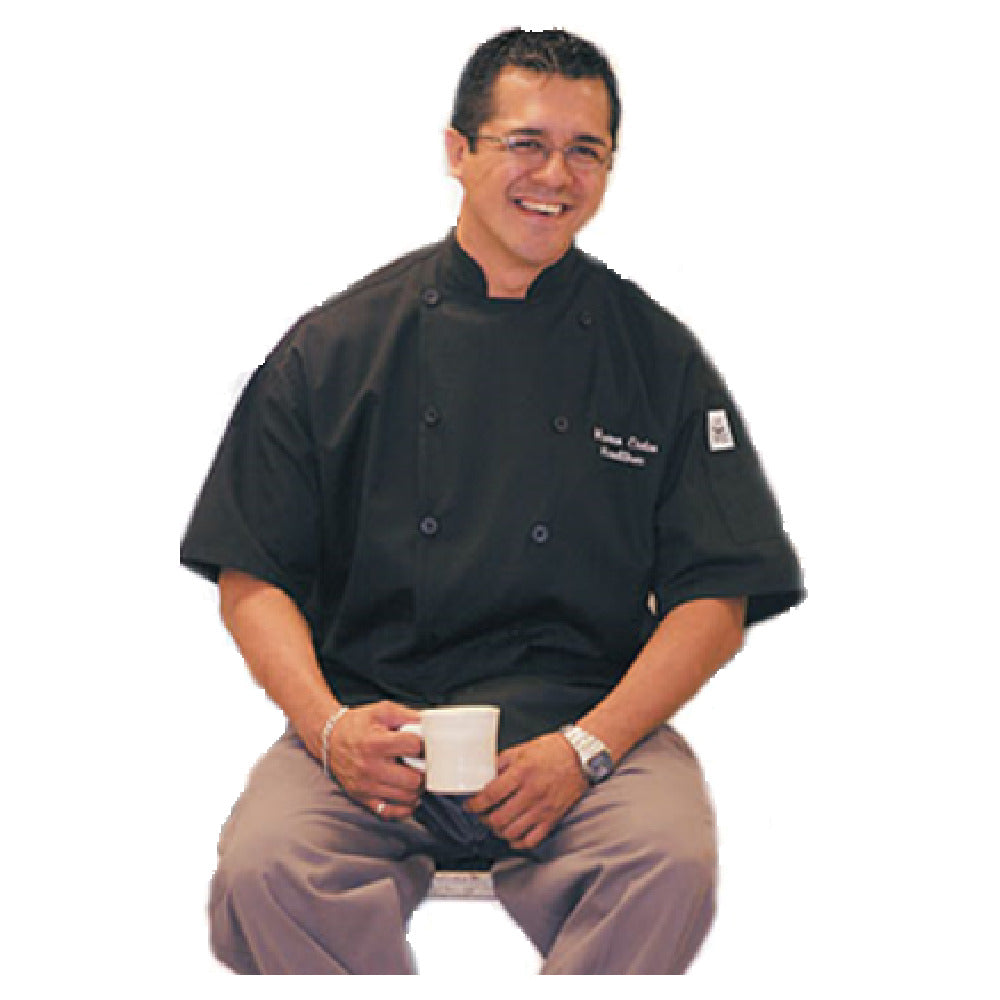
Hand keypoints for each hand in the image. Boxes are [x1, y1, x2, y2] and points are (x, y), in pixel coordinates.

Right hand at [326, 701, 423, 820]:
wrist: (329, 739)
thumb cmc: (358, 725)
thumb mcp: (381, 711)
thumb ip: (407, 715)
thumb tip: (430, 725)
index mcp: (376, 743)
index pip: (413, 747)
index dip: (423, 744)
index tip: (423, 745)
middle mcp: (370, 767)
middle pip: (413, 779)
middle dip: (423, 771)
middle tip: (422, 765)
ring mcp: (366, 786)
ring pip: (405, 797)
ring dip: (416, 789)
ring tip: (415, 777)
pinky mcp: (362, 797)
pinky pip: (389, 812)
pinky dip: (404, 807)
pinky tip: (408, 796)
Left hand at [464, 732, 587, 850]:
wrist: (581, 757)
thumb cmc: (553, 751)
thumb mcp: (522, 749)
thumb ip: (501, 762)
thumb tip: (483, 774)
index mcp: (521, 773)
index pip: (490, 795)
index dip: (475, 804)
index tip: (469, 805)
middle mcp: (531, 793)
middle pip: (499, 818)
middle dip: (484, 820)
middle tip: (482, 815)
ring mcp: (543, 809)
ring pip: (512, 832)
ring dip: (499, 831)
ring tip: (495, 824)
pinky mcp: (553, 818)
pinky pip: (532, 840)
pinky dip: (518, 842)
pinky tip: (512, 836)